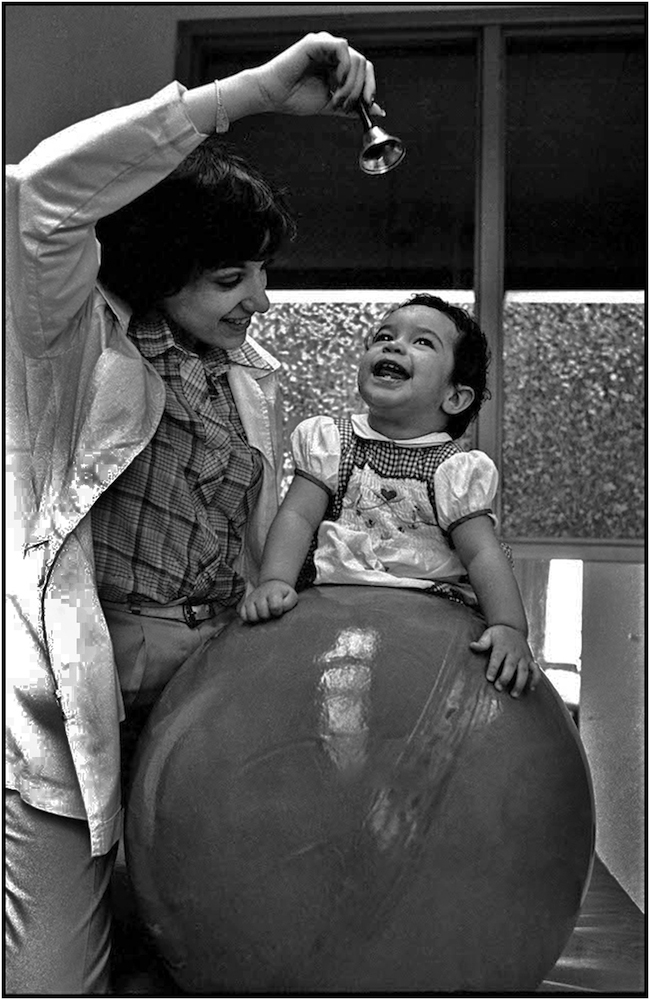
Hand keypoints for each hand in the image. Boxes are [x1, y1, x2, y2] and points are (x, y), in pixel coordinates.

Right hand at [239, 579, 297, 623]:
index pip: (275, 607)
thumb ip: (288, 603)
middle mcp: (260, 594)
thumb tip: (280, 609)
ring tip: (264, 614)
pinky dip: (248, 618)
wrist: (272, 585)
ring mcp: (251, 599)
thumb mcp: (291, 596)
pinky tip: (256, 615)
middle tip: (271, 612)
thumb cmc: (283, 594)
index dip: (278, 611)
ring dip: (259, 618)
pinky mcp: (244, 604)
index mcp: (273, 592)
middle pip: (263, 613)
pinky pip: (243, 616)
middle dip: (269, 616)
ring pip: (251, 616)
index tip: (279, 609)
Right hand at [250, 31, 380, 117]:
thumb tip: (376, 111)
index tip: (368, 104)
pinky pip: (342, 48)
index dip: (370, 86)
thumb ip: (352, 106)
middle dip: (359, 89)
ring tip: (336, 97)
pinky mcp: (316, 42)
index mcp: (336, 65)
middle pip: (363, 64)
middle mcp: (332, 53)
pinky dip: (344, 67)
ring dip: (351, 83)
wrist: (273, 96)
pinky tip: (335, 80)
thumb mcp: (331, 105)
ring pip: (356, 58)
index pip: (364, 69)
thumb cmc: (295, 98)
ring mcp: (325, 45)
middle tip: (346, 105)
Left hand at [470, 625, 540, 697]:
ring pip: (524, 671)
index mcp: (502, 646)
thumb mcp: (489, 634)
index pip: (497, 658)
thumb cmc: (498, 634)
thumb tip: (472, 645)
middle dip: (505, 678)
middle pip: (511, 666)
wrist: (513, 627)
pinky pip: (536, 670)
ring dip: (520, 683)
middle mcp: (514, 652)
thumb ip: (482, 642)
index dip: (493, 668)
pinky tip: (531, 689)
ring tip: (513, 694)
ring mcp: (524, 656)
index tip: (489, 678)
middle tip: (498, 688)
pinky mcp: (531, 660)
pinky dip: (535, 679)